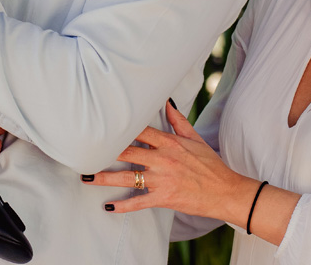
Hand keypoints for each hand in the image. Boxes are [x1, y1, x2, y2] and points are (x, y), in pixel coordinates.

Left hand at [84, 101, 258, 222]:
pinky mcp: (164, 198)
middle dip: (105, 151)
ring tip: (87, 177)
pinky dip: (123, 206)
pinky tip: (109, 206)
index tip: (102, 122)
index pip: (139, 131)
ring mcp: (162, 179)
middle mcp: (162, 159)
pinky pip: (139, 202)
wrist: (225, 191)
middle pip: (127, 152)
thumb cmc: (210, 165)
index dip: (120, 127)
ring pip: (127, 177)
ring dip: (105, 177)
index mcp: (169, 143)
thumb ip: (178, 122)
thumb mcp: (195, 139)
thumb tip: (167, 103)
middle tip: (85, 149)